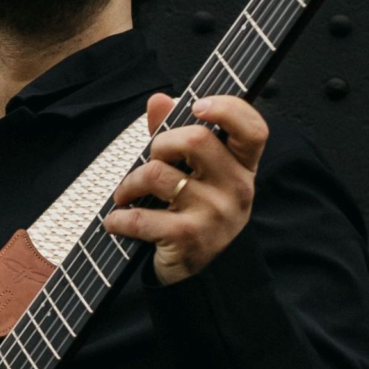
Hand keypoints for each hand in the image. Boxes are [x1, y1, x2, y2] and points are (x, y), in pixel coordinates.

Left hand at [102, 92, 267, 283]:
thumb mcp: (191, 171)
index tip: (197, 105)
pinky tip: (117, 221)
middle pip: (194, 139)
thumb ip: (173, 133)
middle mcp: (237, 188)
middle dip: (159, 144)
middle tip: (150, 161)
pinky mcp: (189, 238)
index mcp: (242, 166)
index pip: (252, 129)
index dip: (228, 109)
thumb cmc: (191, 208)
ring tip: (125, 194)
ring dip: (129, 183)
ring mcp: (215, 215)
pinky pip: (140, 216)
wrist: (195, 269)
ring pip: (156, 173)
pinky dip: (118, 218)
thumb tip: (158, 100)